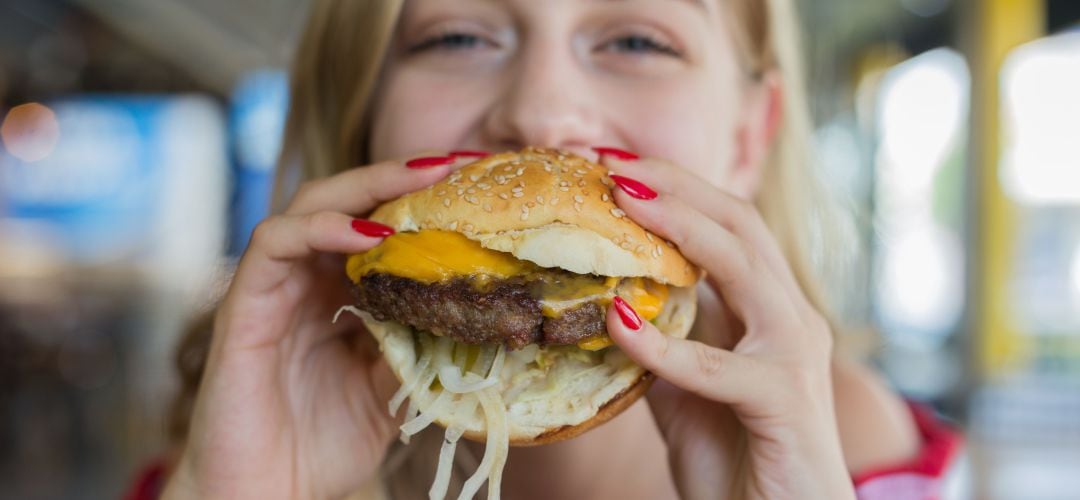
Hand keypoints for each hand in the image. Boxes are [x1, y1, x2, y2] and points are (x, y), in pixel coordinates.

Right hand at [162, 155, 461, 499]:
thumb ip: (419, 347)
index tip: (479, 183)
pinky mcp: (243, 305)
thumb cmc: (322, 446)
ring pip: (310, 204)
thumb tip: (479, 317)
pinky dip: (319, 228)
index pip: (381, 226)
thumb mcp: (392, 390)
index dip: (425, 201)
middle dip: (402, 175)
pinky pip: (274, 244)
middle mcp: (306, 280)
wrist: (266, 498)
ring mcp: (273, 288)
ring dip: (367, 186)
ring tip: (422, 180)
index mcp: (341, 294)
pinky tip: (367, 233)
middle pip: (350, 200)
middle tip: (458, 162)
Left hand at [598, 151, 854, 499]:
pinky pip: (718, 365)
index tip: (613, 165)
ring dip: (679, 230)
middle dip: (677, 186)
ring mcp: (794, 354)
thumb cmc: (737, 458)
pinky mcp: (785, 400)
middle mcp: (791, 319)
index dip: (676, 190)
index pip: (728, 226)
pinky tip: (620, 325)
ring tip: (622, 202)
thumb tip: (613, 304)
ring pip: (743, 268)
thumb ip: (664, 342)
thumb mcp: (685, 388)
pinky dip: (664, 346)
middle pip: (740, 225)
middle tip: (612, 163)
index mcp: (770, 310)